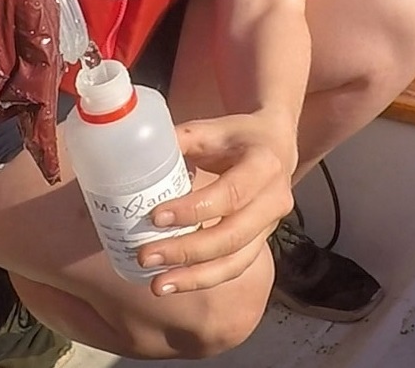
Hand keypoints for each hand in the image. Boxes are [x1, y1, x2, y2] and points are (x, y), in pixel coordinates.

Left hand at [138, 112, 297, 295]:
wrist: (276, 146)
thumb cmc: (237, 137)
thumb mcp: (212, 130)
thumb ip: (179, 141)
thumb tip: (137, 156)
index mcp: (265, 164)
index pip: (230, 193)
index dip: (194, 210)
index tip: (155, 217)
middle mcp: (274, 199)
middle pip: (232, 235)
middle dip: (187, 251)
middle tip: (146, 256)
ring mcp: (270, 225)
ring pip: (235, 261)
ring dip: (194, 276)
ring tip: (157, 284)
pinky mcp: (261, 242)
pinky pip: (234, 268)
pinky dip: (203, 279)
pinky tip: (173, 282)